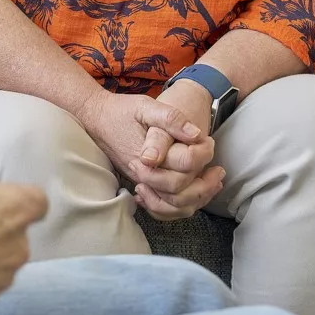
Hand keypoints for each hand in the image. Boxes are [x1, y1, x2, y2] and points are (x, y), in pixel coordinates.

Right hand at [127, 83, 222, 220]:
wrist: (96, 119)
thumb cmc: (121, 111)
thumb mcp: (146, 106)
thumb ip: (170, 118)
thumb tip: (195, 134)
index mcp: (147, 157)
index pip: (184, 167)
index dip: (203, 154)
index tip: (208, 141)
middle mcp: (144, 175)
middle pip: (181, 195)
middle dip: (206, 184)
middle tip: (219, 169)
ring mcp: (142, 183)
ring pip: (174, 207)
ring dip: (198, 198)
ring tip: (213, 183)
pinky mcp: (142, 184)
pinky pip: (164, 208)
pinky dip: (182, 205)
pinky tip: (195, 191)